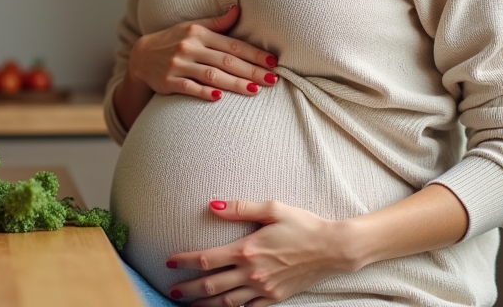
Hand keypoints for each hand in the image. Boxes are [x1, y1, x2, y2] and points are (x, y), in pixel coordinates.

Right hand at [128, 6, 278, 101]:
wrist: (141, 56)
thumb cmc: (174, 41)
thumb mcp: (193, 27)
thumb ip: (218, 23)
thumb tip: (239, 10)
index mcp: (199, 33)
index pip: (232, 45)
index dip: (254, 54)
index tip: (273, 62)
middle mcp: (189, 47)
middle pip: (226, 61)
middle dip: (251, 71)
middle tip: (273, 79)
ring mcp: (178, 65)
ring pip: (211, 75)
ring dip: (234, 83)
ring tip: (255, 90)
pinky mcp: (168, 81)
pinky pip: (189, 87)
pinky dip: (204, 92)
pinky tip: (219, 98)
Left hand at [165, 200, 362, 306]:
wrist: (332, 249)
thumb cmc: (303, 225)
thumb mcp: (272, 209)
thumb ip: (239, 208)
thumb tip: (211, 205)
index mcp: (246, 250)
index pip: (205, 259)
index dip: (184, 261)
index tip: (170, 261)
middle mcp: (251, 273)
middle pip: (211, 285)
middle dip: (188, 289)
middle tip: (172, 290)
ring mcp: (263, 289)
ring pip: (226, 302)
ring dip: (205, 304)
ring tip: (191, 305)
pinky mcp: (275, 298)